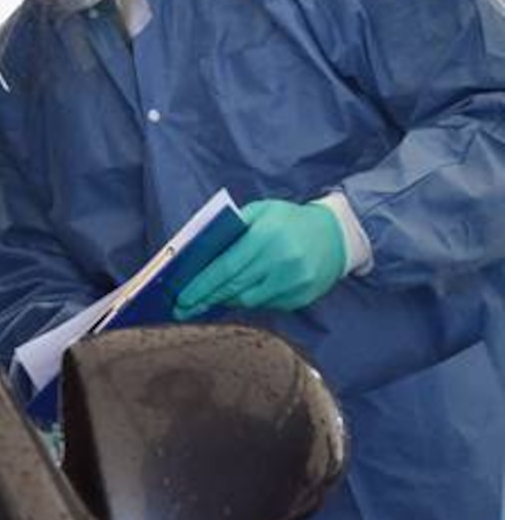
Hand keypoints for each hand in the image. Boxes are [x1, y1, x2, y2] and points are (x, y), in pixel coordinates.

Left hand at [174, 199, 345, 319]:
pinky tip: (241, 294)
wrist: (337, 234)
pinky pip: (267, 305)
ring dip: (227, 299)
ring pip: (248, 300)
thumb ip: (231, 228)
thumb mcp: (261, 211)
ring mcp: (293, 282)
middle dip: (206, 298)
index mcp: (266, 237)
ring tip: (210, 298)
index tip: (182, 297)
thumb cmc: (290, 220)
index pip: (225, 267)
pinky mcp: (301, 297)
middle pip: (233, 288)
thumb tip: (200, 251)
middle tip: (184, 308)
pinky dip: (250, 300)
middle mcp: (280, 262)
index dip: (201, 285)